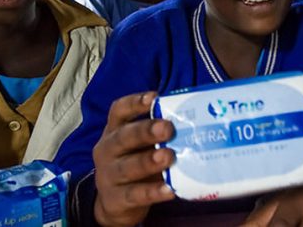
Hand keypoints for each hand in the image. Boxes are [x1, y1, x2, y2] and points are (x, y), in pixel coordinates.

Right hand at [93, 92, 175, 226]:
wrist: (114, 203)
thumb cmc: (134, 163)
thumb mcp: (139, 146)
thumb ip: (157, 134)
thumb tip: (195, 120)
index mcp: (114, 131)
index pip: (119, 111)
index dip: (134, 103)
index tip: (154, 97)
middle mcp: (108, 150)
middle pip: (123, 137)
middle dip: (145, 131)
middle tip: (167, 128)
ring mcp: (108, 175)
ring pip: (128, 167)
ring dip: (148, 161)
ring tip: (169, 156)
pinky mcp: (116, 200)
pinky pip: (135, 195)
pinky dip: (152, 192)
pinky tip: (169, 190)